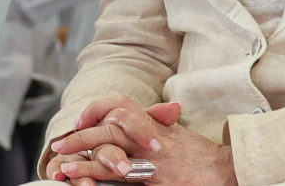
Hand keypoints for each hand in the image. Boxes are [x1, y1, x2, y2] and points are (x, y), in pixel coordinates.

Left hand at [50, 97, 235, 185]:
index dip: (98, 109)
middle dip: (81, 136)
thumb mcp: (176, 132)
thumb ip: (158, 122)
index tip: (82, 120)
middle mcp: (151, 137)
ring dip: (83, 159)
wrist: (223, 170)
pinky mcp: (154, 179)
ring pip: (110, 152)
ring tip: (62, 165)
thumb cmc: (200, 154)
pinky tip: (80, 181)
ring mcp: (152, 159)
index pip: (121, 105)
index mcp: (154, 123)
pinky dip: (97, 177)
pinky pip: (119, 177)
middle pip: (110, 128)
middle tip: (60, 144)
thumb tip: (151, 112)